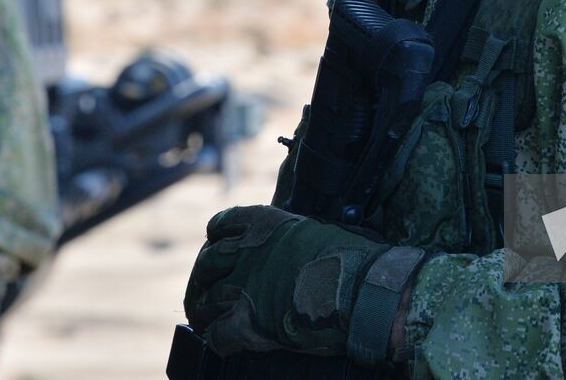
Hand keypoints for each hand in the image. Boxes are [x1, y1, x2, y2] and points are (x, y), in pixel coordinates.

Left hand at [184, 205, 421, 361]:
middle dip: (201, 278)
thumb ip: (292, 237)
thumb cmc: (353, 259)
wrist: (364, 290)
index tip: (216, 249)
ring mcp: (245, 286)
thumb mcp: (317, 231)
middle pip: (207, 263)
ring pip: (206, 299)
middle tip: (202, 290)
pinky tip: (219, 341)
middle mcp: (248, 250)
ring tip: (204, 317)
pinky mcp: (248, 322)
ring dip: (203, 309)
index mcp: (265, 223)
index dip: (215, 240)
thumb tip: (293, 246)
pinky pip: (217, 334)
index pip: (221, 226)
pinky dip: (215, 338)